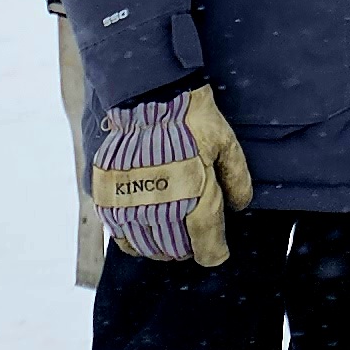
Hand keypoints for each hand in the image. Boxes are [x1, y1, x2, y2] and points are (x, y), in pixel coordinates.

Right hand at [90, 84, 252, 266]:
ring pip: (148, 247)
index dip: (214, 253)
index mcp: (194, 195)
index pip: (205, 244)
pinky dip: (134, 242)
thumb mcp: (225, 143)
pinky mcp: (110, 197)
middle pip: (175, 249)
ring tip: (169, 238)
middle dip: (188, 249)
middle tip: (193, 239)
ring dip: (162, 248)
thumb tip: (240, 206)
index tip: (217, 252)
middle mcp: (161, 206)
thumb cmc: (191, 119)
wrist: (148, 96)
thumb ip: (236, 178)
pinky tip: (144, 232)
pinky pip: (120, 236)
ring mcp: (132, 204)